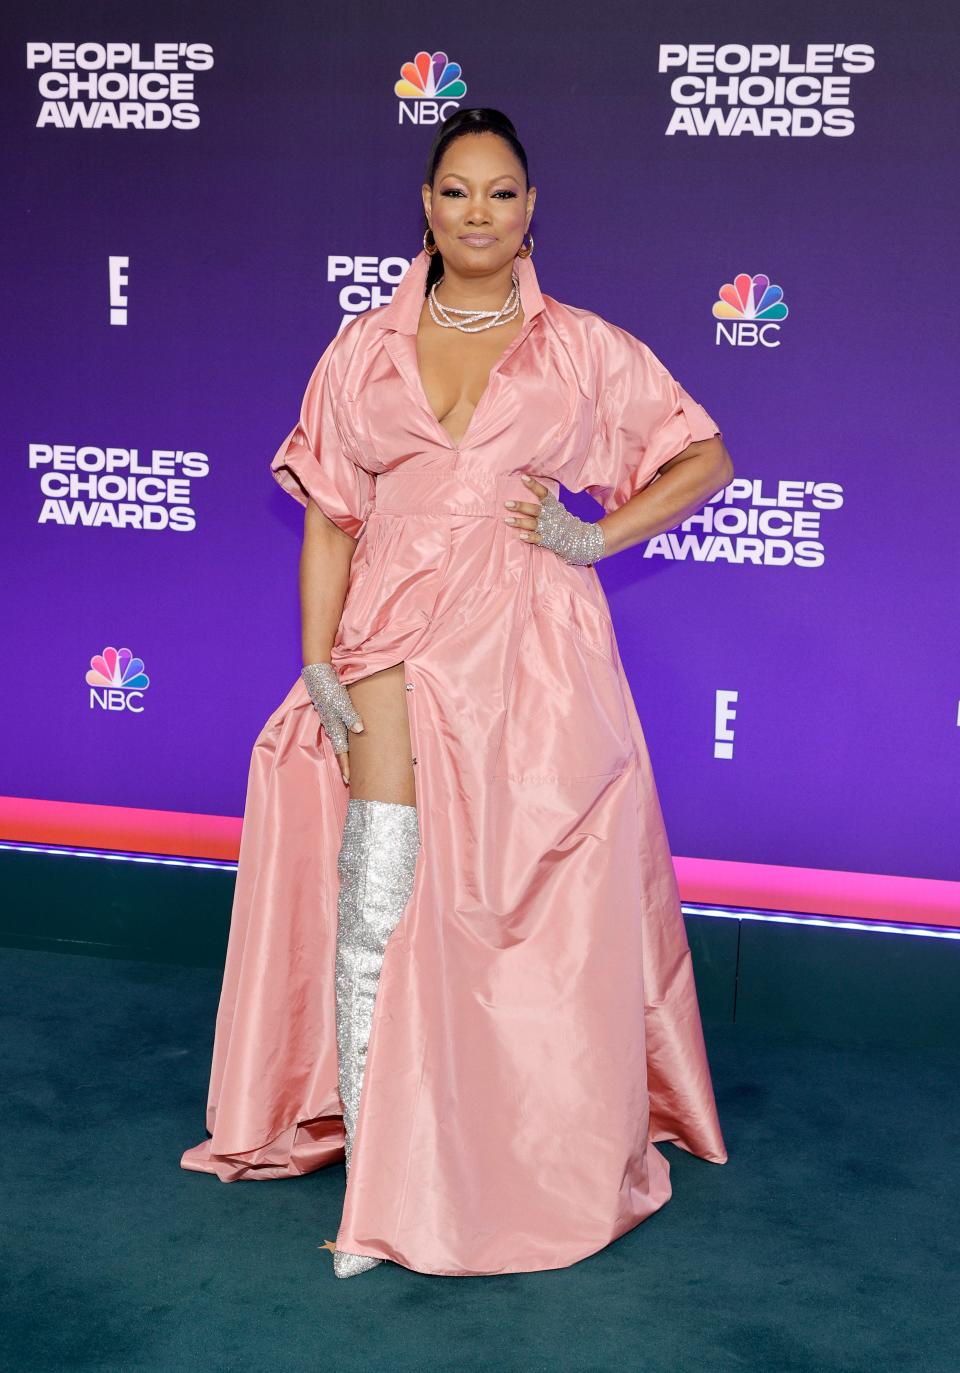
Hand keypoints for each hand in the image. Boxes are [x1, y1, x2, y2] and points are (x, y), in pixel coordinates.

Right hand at [301, 662, 363, 780]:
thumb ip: (350, 716)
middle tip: (350, 780)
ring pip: (339, 744)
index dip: (346, 766)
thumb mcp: (341, 702)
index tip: (349, 780)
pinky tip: (349, 746)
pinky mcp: (332, 716)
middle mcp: (332, 728)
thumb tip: (360, 729)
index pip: (341, 752)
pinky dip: (344, 744)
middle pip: (340, 751)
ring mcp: (331, 723)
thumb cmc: (330, 689)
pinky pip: (339, 734)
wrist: (319, 677)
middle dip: (345, 766)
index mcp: (334, 727)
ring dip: (344, 756)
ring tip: (351, 768)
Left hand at [503, 474, 605, 565]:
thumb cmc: (566, 524)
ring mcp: (550, 529)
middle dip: (520, 506)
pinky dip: (530, 537)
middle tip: (507, 503)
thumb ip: (547, 503)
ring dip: (520, 522)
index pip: (544, 493)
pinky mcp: (550, 541)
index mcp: (554, 506)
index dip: (534, 485)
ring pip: (533, 524)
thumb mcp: (559, 510)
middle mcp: (551, 516)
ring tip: (507, 520)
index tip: (523, 477)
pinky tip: (521, 536)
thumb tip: (532, 487)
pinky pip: (539, 538)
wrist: (583, 540)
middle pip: (535, 509)